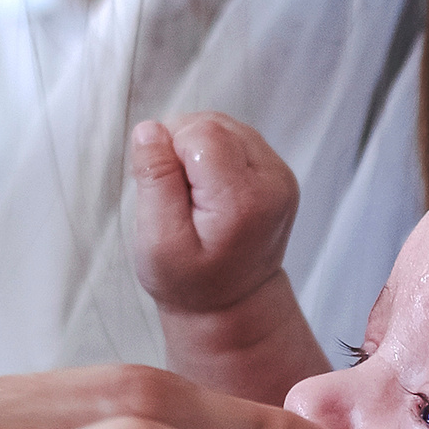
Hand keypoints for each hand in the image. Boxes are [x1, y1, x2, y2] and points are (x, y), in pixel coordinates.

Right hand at [131, 112, 298, 315]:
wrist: (231, 303)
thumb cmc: (190, 281)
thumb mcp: (158, 243)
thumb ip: (154, 182)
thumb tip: (149, 129)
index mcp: (244, 200)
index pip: (201, 133)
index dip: (171, 151)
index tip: (166, 191)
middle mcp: (272, 181)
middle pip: (213, 124)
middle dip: (182, 149)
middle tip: (177, 197)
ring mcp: (279, 174)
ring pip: (223, 126)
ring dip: (196, 150)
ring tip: (191, 195)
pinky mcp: (277, 171)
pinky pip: (234, 137)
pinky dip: (212, 155)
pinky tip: (206, 189)